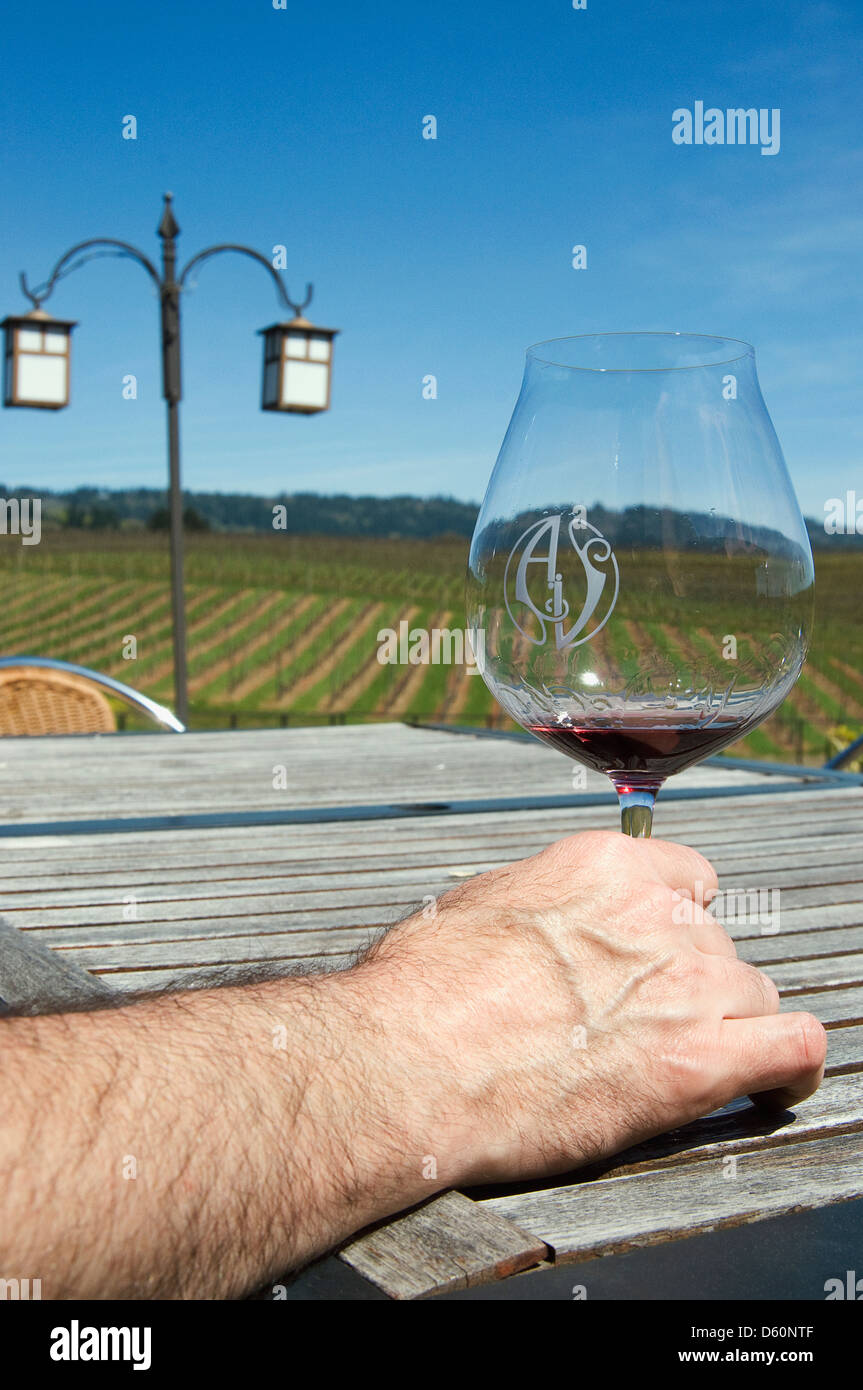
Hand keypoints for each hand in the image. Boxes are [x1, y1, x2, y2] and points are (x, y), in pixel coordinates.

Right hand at [350, 830, 825, 1186]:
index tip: (662, 953)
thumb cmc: (421, 992)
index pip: (688, 879)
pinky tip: (776, 1084)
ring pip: (754, 994)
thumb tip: (549, 922)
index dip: (677, 923)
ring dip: (729, 1025)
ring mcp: (684, 986)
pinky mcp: (696, 1063)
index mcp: (605, 867)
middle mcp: (656, 915)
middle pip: (716, 943)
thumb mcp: (479, 904)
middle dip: (690, 982)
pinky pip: (793, 1048)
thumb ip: (544, 901)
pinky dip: (792, 1068)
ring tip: (693, 1061)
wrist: (411, 1064)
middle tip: (644, 1023)